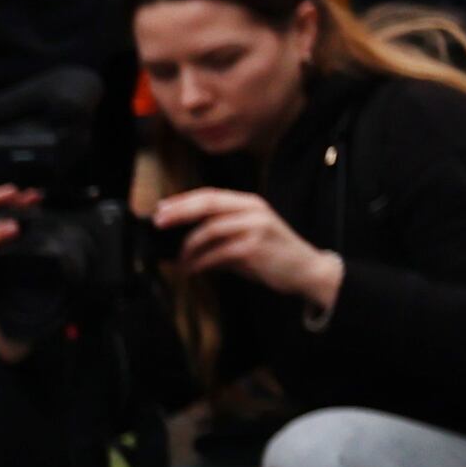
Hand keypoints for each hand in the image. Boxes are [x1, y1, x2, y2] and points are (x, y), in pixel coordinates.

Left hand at [153, 184, 339, 312]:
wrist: (307, 271)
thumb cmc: (273, 256)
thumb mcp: (247, 237)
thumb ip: (220, 234)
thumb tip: (184, 241)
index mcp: (250, 203)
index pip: (210, 195)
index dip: (182, 201)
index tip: (160, 209)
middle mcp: (253, 210)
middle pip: (207, 204)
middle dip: (178, 213)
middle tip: (158, 223)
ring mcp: (254, 227)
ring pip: (209, 230)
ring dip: (188, 248)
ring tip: (180, 261)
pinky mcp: (254, 248)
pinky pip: (216, 253)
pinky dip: (200, 263)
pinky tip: (192, 270)